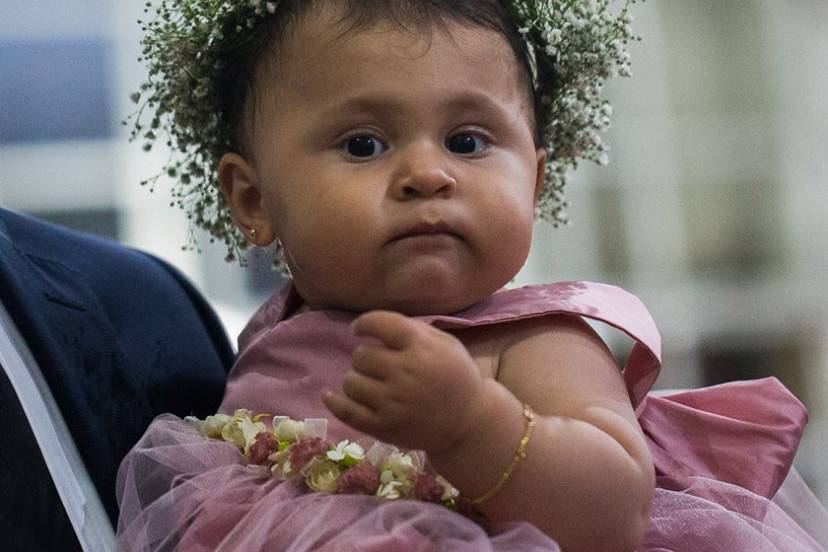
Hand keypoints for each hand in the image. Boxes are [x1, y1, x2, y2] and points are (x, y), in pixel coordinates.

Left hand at [323, 310, 486, 453]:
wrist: (469, 421)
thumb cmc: (455, 376)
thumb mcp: (444, 343)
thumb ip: (411, 330)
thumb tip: (373, 325)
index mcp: (421, 347)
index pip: (379, 324)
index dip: (364, 324)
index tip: (359, 329)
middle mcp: (405, 372)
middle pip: (361, 356)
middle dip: (366, 357)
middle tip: (378, 365)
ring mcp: (392, 402)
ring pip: (351, 382)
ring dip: (356, 379)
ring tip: (371, 383)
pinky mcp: (384, 426)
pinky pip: (347, 411)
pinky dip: (333, 401)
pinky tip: (329, 394)